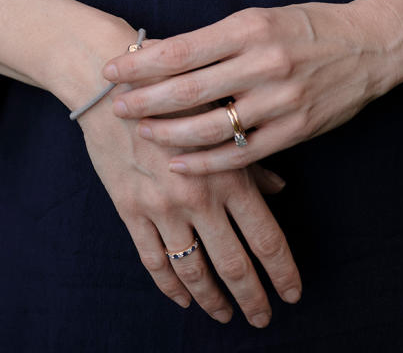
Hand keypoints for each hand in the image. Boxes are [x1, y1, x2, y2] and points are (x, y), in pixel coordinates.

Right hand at [77, 52, 302, 326]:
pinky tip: (183, 298)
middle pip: (233, 264)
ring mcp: (162, 207)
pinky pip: (153, 260)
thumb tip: (280, 188)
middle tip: (262, 319)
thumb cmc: (174, 90)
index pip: (265, 238)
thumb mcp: (221, 115)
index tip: (292, 294)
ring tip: (226, 315)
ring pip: (193, 270)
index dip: (282, 272)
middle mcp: (198, 196)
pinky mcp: (131, 210)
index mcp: (228, 172)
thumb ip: (251, 157)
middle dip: (251, 297)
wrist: (110, 84)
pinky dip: (170, 286)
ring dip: (212, 300)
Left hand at [101, 2, 396, 175]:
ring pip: (211, 127)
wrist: (369, 46)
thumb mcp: (261, 17)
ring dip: (169, 134)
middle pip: (190, 89)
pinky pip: (241, 154)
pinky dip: (206, 162)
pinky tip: (179, 162)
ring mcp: (280, 100)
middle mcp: (263, 62)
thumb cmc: (307, 27)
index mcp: (250, 27)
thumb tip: (164, 56)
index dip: (143, 64)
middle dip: (146, 100)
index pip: (183, 49)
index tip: (113, 70)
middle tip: (115, 107)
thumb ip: (219, 39)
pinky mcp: (295, 131)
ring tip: (142, 133)